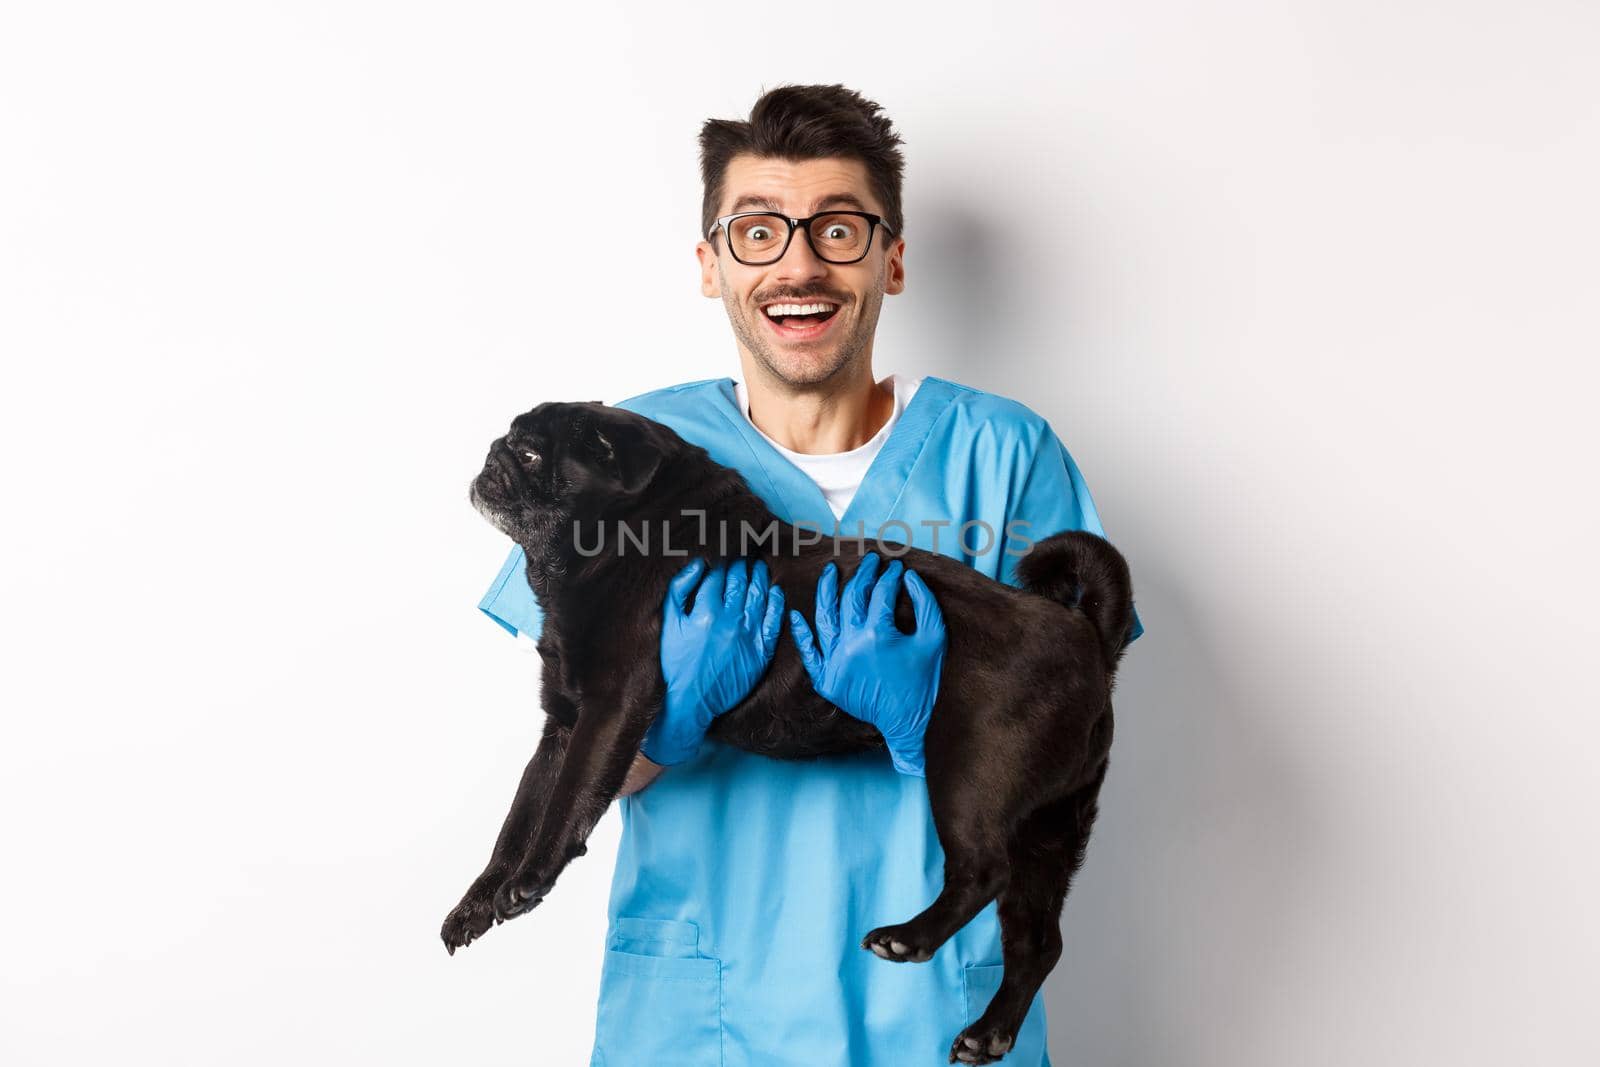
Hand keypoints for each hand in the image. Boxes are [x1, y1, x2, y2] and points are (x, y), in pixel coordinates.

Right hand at [643, 558, 784, 765]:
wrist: (692, 701)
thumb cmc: (676, 662)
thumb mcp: (669, 625)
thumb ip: (679, 591)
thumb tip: (697, 565)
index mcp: (706, 612)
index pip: (718, 576)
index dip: (722, 562)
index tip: (724, 554)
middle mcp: (731, 620)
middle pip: (741, 582)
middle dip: (742, 565)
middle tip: (744, 555)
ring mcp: (749, 635)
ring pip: (760, 596)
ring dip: (760, 578)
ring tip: (759, 567)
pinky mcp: (761, 650)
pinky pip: (774, 621)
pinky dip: (777, 603)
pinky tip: (776, 591)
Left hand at [787, 552, 947, 776]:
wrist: (908, 721)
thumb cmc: (923, 680)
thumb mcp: (934, 638)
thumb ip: (925, 603)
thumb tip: (908, 576)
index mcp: (877, 633)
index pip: (880, 593)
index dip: (890, 577)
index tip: (897, 568)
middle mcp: (851, 644)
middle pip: (851, 598)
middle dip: (863, 575)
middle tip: (870, 561)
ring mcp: (835, 662)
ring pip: (824, 618)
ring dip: (826, 591)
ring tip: (830, 571)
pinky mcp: (826, 679)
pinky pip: (809, 653)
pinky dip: (801, 634)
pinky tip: (796, 615)